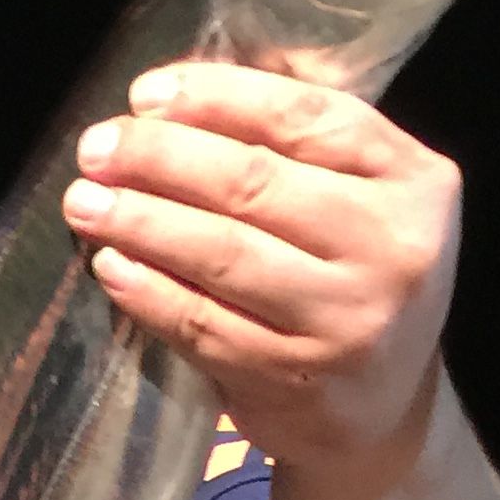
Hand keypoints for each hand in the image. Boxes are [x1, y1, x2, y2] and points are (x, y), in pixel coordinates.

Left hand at [62, 63, 463, 472]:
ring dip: (141, 222)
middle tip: (96, 148)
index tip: (146, 94)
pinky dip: (147, 291)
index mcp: (415, 181)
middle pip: (255, 184)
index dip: (217, 99)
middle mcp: (392, 248)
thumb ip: (302, 138)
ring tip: (84, 201)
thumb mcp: (368, 196)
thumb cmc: (357, 276)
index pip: (306, 118)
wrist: (384, 411)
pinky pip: (203, 323)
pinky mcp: (293, 378)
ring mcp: (345, 321)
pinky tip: (109, 264)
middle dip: (160, 158)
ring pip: (223, 254)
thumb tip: (187, 88)